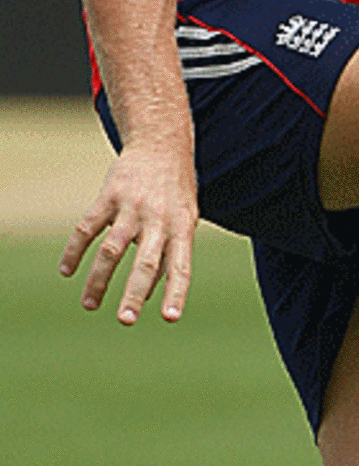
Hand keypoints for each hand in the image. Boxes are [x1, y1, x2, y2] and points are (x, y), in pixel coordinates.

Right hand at [60, 141, 197, 324]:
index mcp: (183, 227)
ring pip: (112, 249)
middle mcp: (159, 218)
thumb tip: (150, 295)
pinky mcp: (109, 196)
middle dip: (134, 292)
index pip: (181, 266)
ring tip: (90, 305)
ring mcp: (133, 206)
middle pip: (146, 261)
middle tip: (125, 320)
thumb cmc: (175, 192)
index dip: (175, 292)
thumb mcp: (184, 220)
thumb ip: (169, 255)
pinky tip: (67, 270)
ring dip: (99, 280)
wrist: (161, 145)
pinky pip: (88, 227)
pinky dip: (75, 250)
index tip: (169, 318)